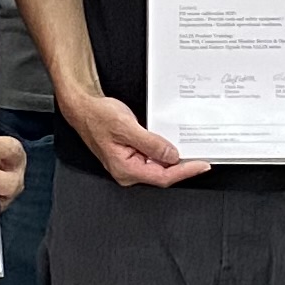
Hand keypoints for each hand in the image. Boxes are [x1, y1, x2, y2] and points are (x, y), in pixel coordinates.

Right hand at [61, 87, 209, 188]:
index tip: (201, 165)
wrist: (83, 107)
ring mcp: (129, 165)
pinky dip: (164, 151)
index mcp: (125, 169)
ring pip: (158, 166)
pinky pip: (152, 158)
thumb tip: (171, 155)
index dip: (184, 171)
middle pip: (162, 174)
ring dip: (173, 158)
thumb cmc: (97, 116)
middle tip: (201, 156)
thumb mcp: (127, 127)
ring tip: (190, 148)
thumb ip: (151, 143)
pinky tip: (172, 144)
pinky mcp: (131, 156)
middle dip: (182, 165)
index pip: (162, 176)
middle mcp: (127, 171)